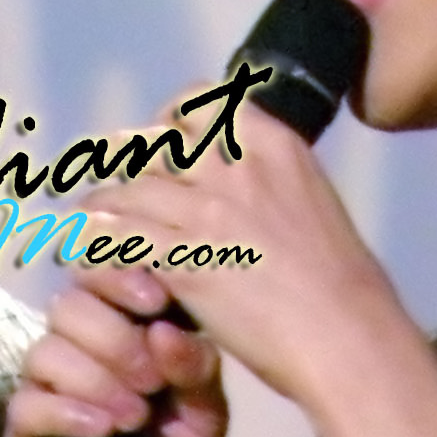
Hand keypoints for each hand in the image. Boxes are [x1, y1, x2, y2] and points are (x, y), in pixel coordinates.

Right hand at [4, 266, 225, 436]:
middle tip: (152, 381)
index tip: (156, 300)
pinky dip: (67, 412)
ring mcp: (49, 388)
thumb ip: (195, 367)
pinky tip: (102, 432)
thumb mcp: (205, 415)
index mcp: (123, 329)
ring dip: (94, 379)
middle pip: (69, 305)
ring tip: (134, 418)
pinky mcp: (26, 432)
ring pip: (45, 349)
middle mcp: (80, 349)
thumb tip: (164, 329)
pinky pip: (27, 403)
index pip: (102, 273)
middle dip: (114, 337)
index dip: (121, 276)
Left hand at [82, 101, 436, 436]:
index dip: (167, 120)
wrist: (347, 337)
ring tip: (90, 221)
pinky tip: (89, 250)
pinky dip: (98, 241)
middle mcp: (236, 166)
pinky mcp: (185, 260)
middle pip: (152, 139)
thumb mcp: (311, 198)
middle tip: (119, 186)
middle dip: (127, 160)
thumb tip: (235, 175)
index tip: (159, 144)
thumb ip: (268, 177)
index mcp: (273, 143)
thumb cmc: (340, 282)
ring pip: (127, 188)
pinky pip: (120, 235)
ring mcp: (209, 211)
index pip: (198, 100)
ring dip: (104, 205)